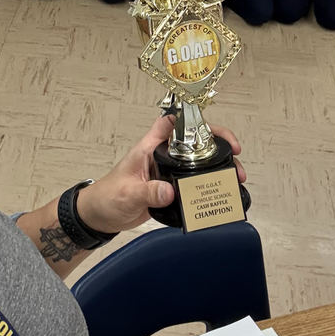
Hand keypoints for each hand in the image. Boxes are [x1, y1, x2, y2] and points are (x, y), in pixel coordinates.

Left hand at [76, 115, 245, 234]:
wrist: (100, 216)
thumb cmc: (107, 197)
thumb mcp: (127, 194)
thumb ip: (148, 192)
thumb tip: (169, 191)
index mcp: (149, 148)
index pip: (172, 122)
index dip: (195, 119)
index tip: (215, 131)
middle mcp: (161, 156)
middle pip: (195, 142)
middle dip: (217, 146)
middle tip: (234, 156)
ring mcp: (167, 171)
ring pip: (197, 162)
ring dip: (216, 168)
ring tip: (233, 178)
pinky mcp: (170, 187)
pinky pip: (193, 182)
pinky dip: (207, 186)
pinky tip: (218, 193)